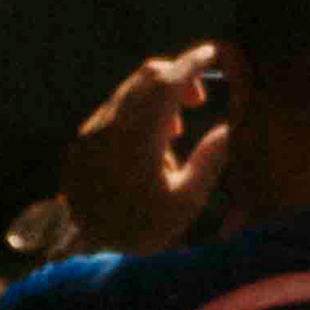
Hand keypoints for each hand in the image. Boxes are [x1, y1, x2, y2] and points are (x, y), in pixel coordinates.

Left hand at [57, 46, 235, 256]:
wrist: (85, 255)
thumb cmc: (143, 230)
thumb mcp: (186, 202)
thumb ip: (210, 160)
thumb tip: (230, 128)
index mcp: (137, 139)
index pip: (167, 82)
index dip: (193, 63)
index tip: (214, 54)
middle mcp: (109, 127)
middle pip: (147, 77)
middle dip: (178, 77)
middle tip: (199, 102)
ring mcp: (90, 133)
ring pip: (128, 91)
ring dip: (157, 96)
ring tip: (174, 135)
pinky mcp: (79, 143)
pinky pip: (111, 111)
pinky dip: (135, 112)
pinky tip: (146, 146)